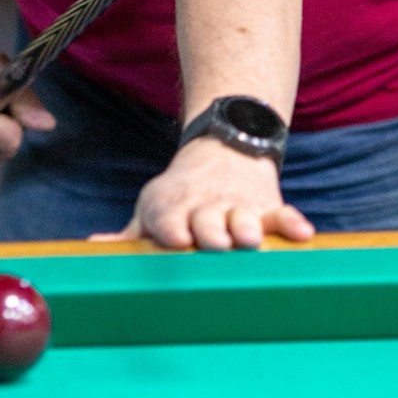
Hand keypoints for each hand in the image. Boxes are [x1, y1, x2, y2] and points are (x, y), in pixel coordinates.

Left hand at [116, 137, 314, 250]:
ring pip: (245, 218)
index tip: (174, 237)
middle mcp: (206, 209)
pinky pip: (283, 215)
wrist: (222, 152)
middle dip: (211, 231)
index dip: (172, 227)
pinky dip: (292, 223)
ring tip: (250, 239)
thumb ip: (131, 234)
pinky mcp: (268, 208)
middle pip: (209, 223)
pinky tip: (302, 233)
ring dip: (247, 227)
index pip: (169, 218)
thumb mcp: (154, 208)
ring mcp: (239, 208)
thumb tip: (95, 245)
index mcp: (173, 209)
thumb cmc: (181, 196)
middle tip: (217, 242)